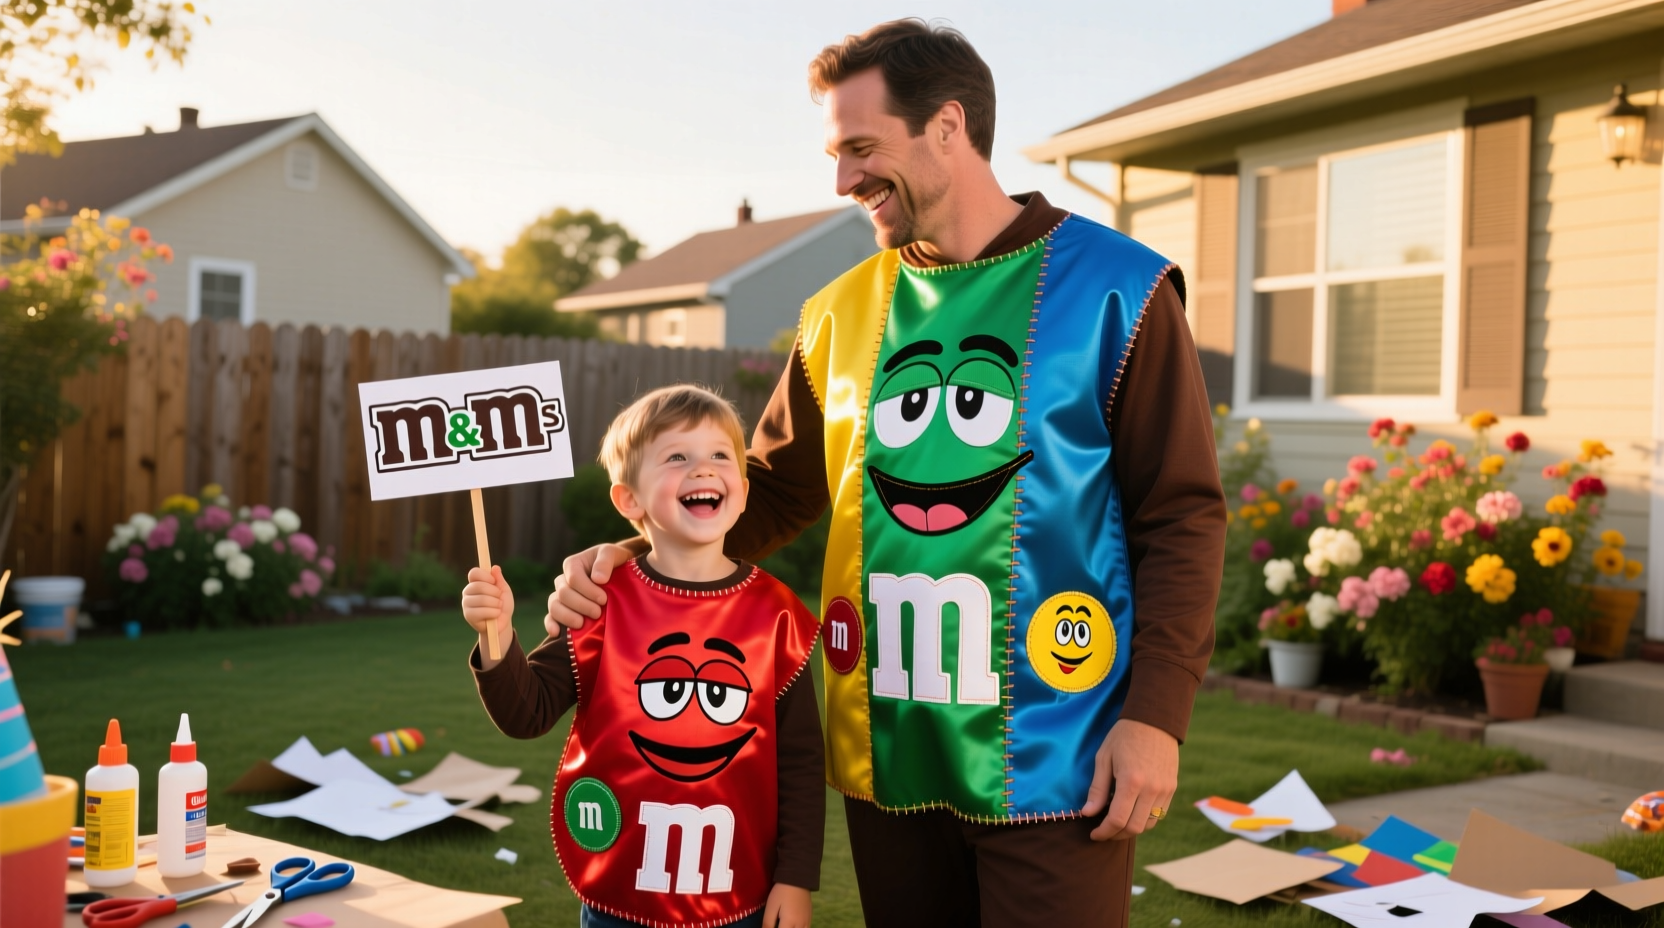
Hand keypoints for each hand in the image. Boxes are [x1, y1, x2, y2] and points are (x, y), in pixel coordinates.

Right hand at [461, 566, 513, 668]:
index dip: (485, 576)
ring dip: (496, 604)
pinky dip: (493, 612)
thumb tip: (495, 567)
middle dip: (494, 592)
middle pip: (478, 586)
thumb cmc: (502, 605)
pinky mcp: (468, 615)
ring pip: (481, 599)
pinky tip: (495, 614)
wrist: (502, 623)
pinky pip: (481, 611)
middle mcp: (467, 591)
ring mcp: (466, 603)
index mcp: (475, 582)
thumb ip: (499, 579)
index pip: (474, 573)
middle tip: (499, 599)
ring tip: (498, 607)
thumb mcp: (504, 590)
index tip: (494, 582)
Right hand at [544, 543, 631, 638]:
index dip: (587, 590)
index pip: (573, 578)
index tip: (604, 599)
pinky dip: (551, 624)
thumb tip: (598, 579)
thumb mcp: (611, 553)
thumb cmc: (614, 561)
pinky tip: (556, 633)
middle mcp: (563, 580)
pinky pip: (550, 617)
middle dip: (581, 605)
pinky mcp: (562, 610)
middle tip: (598, 613)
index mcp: (572, 565)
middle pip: (563, 594)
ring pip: (554, 606)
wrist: (618, 573)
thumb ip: (605, 561)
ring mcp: (561, 596)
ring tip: (581, 624)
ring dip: (567, 616)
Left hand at [762, 883, 810, 927]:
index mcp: (789, 923)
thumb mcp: (771, 907)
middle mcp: (800, 925)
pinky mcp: (810, 918)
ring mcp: (806, 922)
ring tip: (784, 924)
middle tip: (778, 924)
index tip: (771, 927)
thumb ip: (767, 923)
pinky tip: (792, 926)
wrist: (797, 879)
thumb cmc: (781, 893)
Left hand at [1082, 717, 1177, 840]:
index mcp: (1131, 781)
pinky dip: (1144, 819)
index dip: (1104, 832)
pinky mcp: (1172, 788)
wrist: (1154, 720)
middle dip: (1116, 835)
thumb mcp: (1104, 758)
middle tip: (1103, 831)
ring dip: (1131, 829)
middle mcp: (1151, 789)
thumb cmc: (1124, 736)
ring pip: (1148, 824)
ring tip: (1116, 823)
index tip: (1094, 834)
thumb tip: (1087, 814)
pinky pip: (1159, 814)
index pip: (1117, 820)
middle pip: (1134, 828)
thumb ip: (1097, 789)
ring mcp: (1165, 790)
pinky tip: (1132, 812)